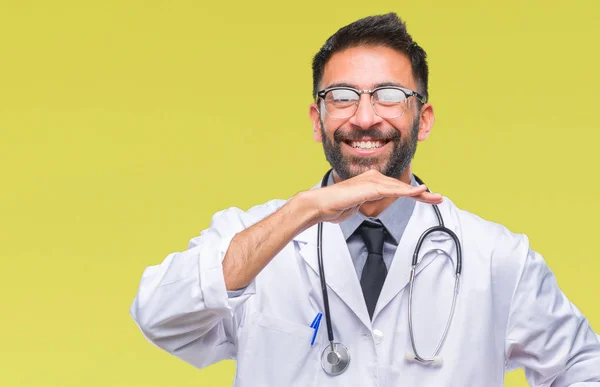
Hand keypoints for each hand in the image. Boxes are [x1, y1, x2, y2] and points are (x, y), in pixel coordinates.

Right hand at [303, 169, 442, 223]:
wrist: (320, 206)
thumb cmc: (333, 207)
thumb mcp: (354, 206)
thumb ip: (362, 203)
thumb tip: (362, 207)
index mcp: (370, 181)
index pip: (395, 188)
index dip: (412, 193)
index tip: (426, 198)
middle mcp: (373, 178)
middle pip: (402, 186)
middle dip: (421, 194)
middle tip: (438, 198)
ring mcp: (372, 181)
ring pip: (401, 187)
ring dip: (420, 194)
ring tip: (435, 198)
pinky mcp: (371, 187)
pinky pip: (393, 189)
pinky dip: (408, 191)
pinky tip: (421, 191)